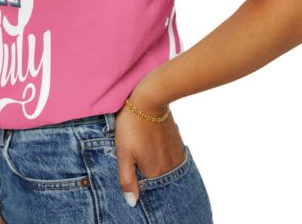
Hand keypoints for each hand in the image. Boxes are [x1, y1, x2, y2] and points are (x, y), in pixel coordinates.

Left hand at [114, 81, 184, 207]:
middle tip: (138, 157)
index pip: (147, 189)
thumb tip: (132, 202)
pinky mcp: (178, 143)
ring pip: (166, 169)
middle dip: (148, 175)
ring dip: (157, 166)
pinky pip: (172, 158)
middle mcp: (169, 167)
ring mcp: (176, 155)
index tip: (132, 171)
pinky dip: (164, 157)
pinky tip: (155, 146)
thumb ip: (127, 179)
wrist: (150, 99)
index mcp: (154, 172)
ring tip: (146, 151)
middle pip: (158, 179)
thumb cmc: (132, 125)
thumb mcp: (123, 152)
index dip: (138, 184)